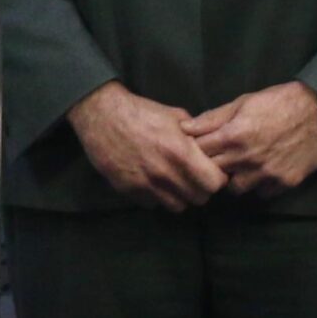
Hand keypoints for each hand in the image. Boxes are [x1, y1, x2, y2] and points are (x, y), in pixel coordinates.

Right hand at [66, 81, 226, 210]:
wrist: (100, 114)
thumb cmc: (140, 111)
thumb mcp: (174, 115)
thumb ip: (195, 135)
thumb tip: (210, 148)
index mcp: (180, 153)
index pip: (215, 183)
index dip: (216, 177)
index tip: (210, 170)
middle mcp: (165, 173)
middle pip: (199, 198)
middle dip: (199, 188)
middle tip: (192, 176)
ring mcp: (146, 184)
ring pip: (178, 206)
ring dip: (179, 195)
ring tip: (173, 181)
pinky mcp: (128, 189)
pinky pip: (153, 203)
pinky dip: (156, 196)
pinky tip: (152, 181)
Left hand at [182, 82, 316, 196]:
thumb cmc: (277, 102)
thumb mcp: (242, 103)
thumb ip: (213, 118)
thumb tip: (184, 128)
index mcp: (233, 136)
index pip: (199, 152)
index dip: (195, 150)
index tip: (197, 148)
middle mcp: (247, 159)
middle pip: (214, 173)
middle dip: (211, 166)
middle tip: (216, 159)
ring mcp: (267, 174)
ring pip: (236, 189)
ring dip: (234, 179)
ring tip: (238, 168)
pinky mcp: (286, 183)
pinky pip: (262, 193)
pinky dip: (258, 185)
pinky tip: (260, 173)